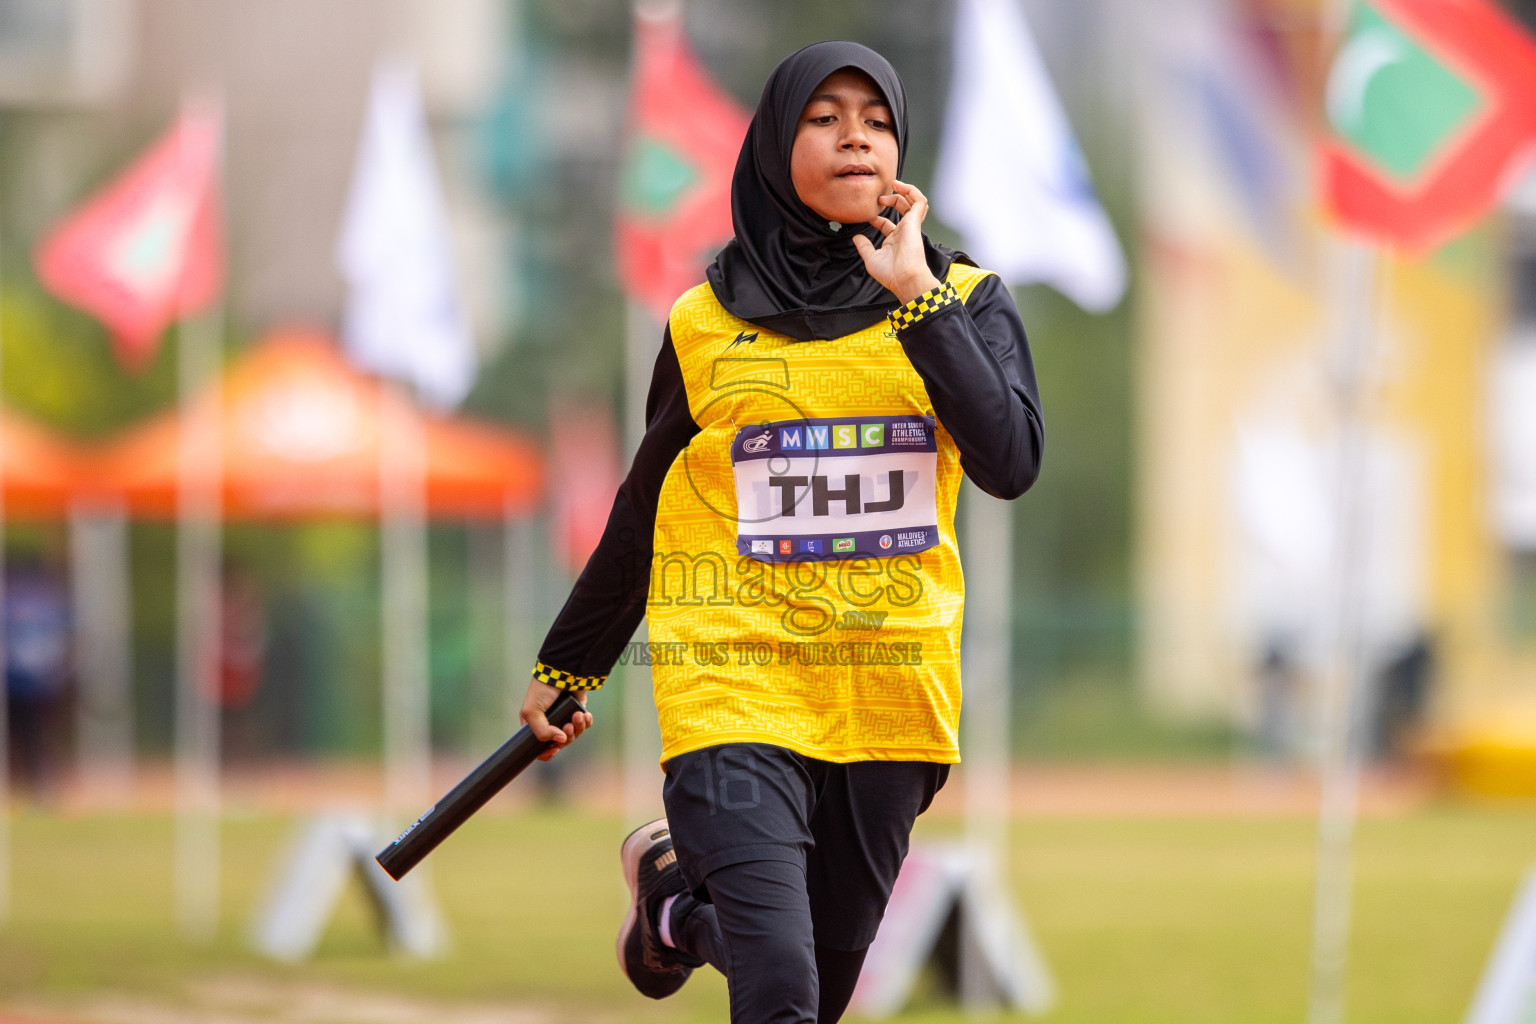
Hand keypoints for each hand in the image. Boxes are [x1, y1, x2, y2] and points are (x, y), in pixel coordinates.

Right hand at [520, 677, 592, 760]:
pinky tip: (585, 714)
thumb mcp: (532, 712)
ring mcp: (565, 717)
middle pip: (560, 743)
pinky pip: (584, 725)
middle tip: (568, 726)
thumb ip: (542, 731)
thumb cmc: (542, 690)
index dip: (546, 752)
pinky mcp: (578, 711)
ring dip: (577, 728)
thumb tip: (560, 741)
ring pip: (574, 735)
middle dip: (566, 737)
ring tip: (578, 716)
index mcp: (535, 725)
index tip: (553, 750)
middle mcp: (551, 723)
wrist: (562, 672)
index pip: (540, 747)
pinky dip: (586, 722)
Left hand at [852, 180, 940, 303]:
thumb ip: (864, 247)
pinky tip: (901, 186)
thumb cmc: (891, 274)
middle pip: (902, 210)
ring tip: (894, 185)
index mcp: (895, 240)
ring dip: (905, 191)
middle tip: (880, 197)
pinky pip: (919, 201)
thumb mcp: (871, 259)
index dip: (877, 217)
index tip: (868, 215)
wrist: (904, 278)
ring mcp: (910, 226)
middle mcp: (904, 231)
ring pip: (913, 203)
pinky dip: (912, 191)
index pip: (887, 224)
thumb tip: (856, 238)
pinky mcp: (915, 221)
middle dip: (892, 199)